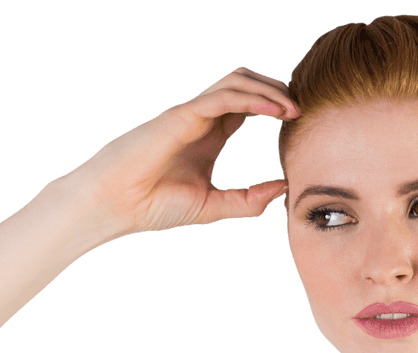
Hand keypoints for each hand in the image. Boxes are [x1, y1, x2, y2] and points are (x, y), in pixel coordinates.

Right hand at [75, 66, 297, 236]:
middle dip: (276, 90)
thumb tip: (283, 190)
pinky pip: (222, 96)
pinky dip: (250, 98)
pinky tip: (272, 109)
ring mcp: (191, 114)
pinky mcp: (181, 116)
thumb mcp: (213, 207)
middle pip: (246, 85)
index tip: (299, 121)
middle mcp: (202, 120)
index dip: (275, 107)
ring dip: (268, 89)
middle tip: (301, 108)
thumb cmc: (153, 206)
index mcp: (209, 137)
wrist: (116, 205)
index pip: (248, 108)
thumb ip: (248, 200)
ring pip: (236, 82)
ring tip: (292, 107)